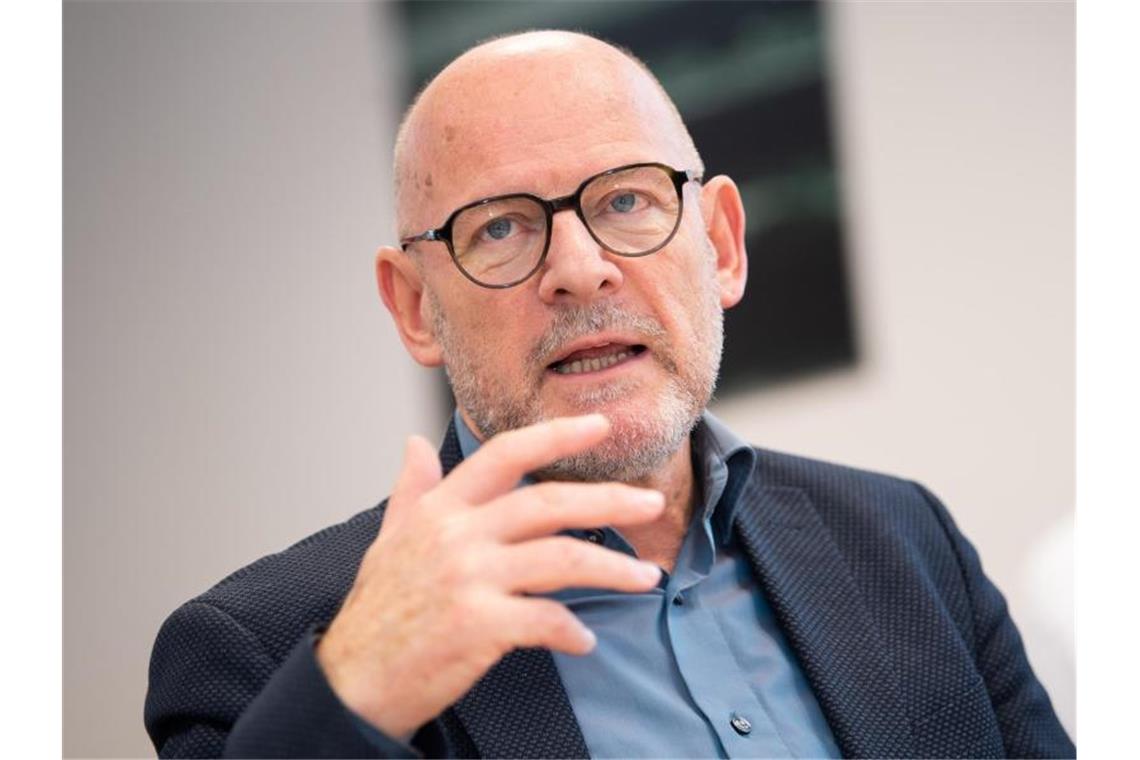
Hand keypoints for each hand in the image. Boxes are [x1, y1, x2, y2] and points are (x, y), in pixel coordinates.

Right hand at [315, 414, 664, 739]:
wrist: (352, 681)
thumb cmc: (377, 612)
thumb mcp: (390, 539)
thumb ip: (412, 489)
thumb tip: (414, 444)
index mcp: (440, 509)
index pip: (505, 455)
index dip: (556, 435)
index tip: (598, 426)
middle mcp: (456, 535)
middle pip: (548, 502)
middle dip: (610, 499)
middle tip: (650, 502)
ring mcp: (468, 579)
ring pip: (562, 558)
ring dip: (612, 568)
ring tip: (646, 578)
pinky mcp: (478, 625)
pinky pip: (547, 620)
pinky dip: (573, 631)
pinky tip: (585, 640)